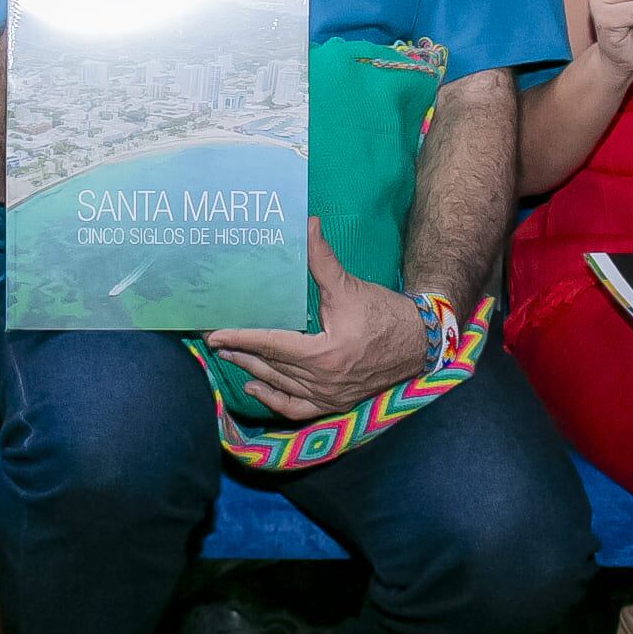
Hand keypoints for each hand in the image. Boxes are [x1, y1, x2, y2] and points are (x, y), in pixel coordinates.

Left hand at [205, 220, 429, 420]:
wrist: (419, 343)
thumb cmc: (385, 313)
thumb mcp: (349, 286)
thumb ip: (321, 259)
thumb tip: (306, 224)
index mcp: (324, 354)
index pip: (271, 344)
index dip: (240, 337)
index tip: (213, 334)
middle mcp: (324, 381)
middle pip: (271, 367)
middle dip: (240, 353)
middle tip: (213, 343)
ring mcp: (330, 397)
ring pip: (280, 387)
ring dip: (252, 372)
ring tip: (230, 357)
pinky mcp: (337, 403)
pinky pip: (298, 409)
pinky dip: (274, 401)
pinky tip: (256, 389)